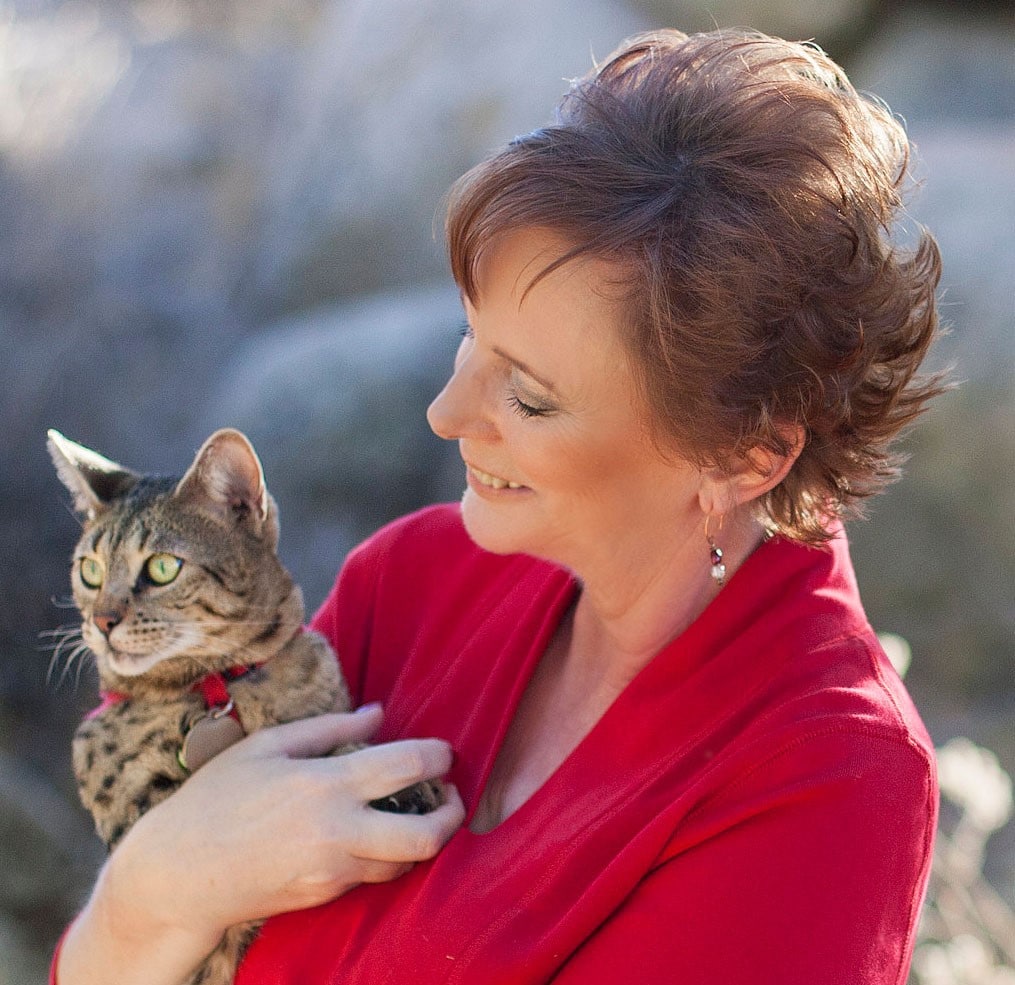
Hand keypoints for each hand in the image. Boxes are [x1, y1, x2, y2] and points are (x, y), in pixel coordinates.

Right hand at [59, 707, 463, 984]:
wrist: (178, 874)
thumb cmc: (217, 797)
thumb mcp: (268, 746)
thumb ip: (330, 728)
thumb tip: (378, 713)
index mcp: (325, 785)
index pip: (407, 766)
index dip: (439, 755)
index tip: (446, 752)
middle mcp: (338, 833)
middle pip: (425, 835)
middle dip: (452, 815)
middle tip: (452, 796)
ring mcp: (332, 872)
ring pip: (404, 863)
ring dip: (422, 840)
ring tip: (418, 813)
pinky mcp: (324, 897)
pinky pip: (372, 877)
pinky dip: (386, 856)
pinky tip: (375, 835)